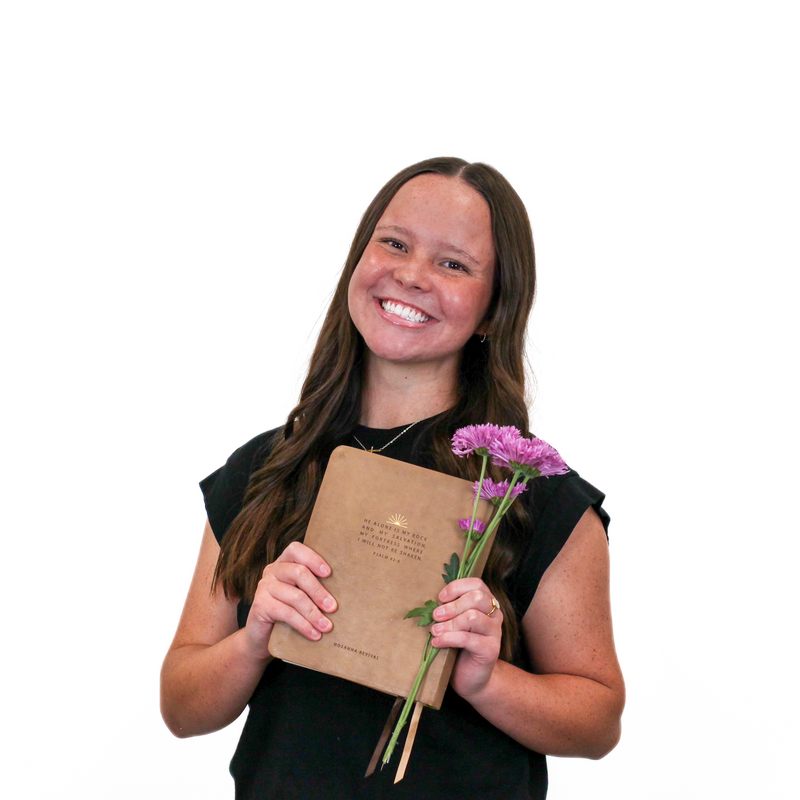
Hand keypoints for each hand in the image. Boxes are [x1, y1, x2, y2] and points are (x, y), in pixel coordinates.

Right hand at [243, 541, 336, 658]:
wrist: (262, 637)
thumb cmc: (288, 613)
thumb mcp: (301, 596)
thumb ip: (314, 588)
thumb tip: (346, 591)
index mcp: (284, 563)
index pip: (296, 550)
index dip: (313, 558)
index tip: (329, 573)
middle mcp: (272, 571)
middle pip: (298, 573)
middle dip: (319, 591)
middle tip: (333, 607)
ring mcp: (264, 587)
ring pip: (295, 596)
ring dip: (314, 613)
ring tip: (327, 626)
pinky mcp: (259, 605)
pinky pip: (286, 613)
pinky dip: (303, 625)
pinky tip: (314, 634)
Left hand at [430, 577, 502, 699]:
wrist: (473, 678)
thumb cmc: (459, 647)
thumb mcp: (455, 623)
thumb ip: (450, 610)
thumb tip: (430, 601)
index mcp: (487, 603)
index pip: (476, 584)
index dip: (457, 587)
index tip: (440, 598)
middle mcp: (494, 615)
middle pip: (476, 598)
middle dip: (452, 606)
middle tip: (435, 616)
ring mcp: (495, 632)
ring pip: (472, 617)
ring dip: (449, 623)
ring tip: (435, 631)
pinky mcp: (491, 650)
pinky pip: (468, 639)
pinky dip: (449, 638)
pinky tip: (437, 643)